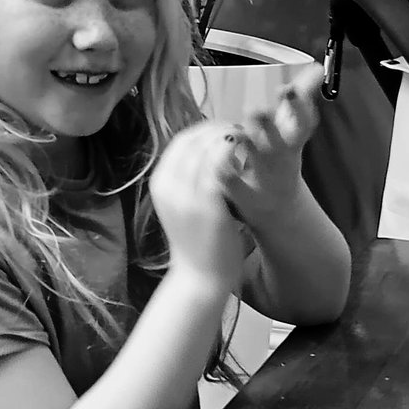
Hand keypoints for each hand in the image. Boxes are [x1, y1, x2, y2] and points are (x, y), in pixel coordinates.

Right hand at [149, 121, 246, 293]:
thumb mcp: (183, 205)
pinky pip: (220, 165)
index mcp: (160, 182)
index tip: (225, 130)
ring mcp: (185, 194)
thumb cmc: (197, 242)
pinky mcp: (206, 204)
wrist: (200, 278)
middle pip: (192, 138)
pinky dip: (235, 154)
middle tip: (242, 129)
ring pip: (207, 147)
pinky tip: (249, 157)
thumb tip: (209, 151)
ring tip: (249, 140)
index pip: (181, 141)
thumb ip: (190, 179)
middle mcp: (167, 184)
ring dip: (229, 137)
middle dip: (218, 129)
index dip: (205, 130)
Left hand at [219, 63, 322, 227]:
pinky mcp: (244, 195)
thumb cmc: (281, 158)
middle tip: (256, 109)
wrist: (279, 208)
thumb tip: (318, 67)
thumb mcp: (294, 129)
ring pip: (256, 161)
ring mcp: (263, 178)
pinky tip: (218, 162)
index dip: (298, 107)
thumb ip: (303, 97)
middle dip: (268, 126)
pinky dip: (227, 174)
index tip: (288, 89)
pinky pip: (234, 184)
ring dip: (248, 146)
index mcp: (292, 141)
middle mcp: (280, 159)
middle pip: (278, 141)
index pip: (303, 123)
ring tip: (238, 133)